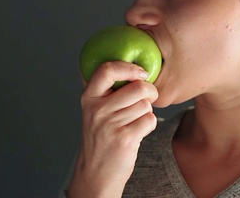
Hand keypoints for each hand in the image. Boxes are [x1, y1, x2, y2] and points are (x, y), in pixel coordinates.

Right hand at [67, 61, 158, 197]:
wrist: (96, 172)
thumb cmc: (102, 137)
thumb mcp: (96, 110)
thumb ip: (109, 91)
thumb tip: (137, 69)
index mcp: (89, 98)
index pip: (107, 70)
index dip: (129, 67)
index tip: (141, 73)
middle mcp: (97, 110)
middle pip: (137, 88)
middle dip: (150, 92)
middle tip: (147, 98)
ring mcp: (110, 125)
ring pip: (146, 105)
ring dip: (147, 111)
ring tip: (135, 120)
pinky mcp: (124, 139)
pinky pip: (150, 120)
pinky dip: (149, 124)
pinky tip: (138, 131)